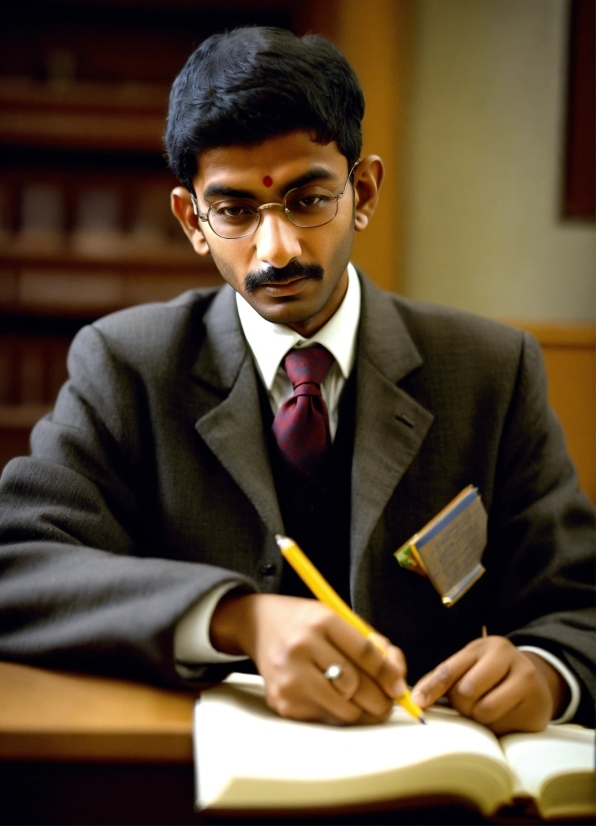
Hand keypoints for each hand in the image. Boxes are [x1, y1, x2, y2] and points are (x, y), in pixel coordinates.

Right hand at [210, 592, 406, 724]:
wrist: (258, 624)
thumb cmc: (306, 622)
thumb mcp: (337, 618)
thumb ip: (369, 644)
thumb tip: (396, 682)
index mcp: (320, 621)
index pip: (364, 652)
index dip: (387, 673)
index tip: (399, 687)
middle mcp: (301, 648)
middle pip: (355, 685)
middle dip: (380, 699)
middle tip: (388, 702)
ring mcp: (288, 677)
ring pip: (343, 709)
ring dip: (361, 711)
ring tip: (366, 703)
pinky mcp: (281, 701)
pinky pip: (324, 718)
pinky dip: (338, 714)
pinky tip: (336, 700)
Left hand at [411, 636, 567, 733]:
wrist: (538, 683)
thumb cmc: (492, 677)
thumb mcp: (469, 668)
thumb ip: (442, 680)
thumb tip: (415, 699)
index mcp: (483, 647)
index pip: (450, 669)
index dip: (431, 689)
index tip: (417, 704)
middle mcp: (505, 656)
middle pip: (466, 690)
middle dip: (463, 704)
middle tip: (470, 704)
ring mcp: (525, 678)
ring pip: (484, 709)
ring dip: (480, 717)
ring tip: (487, 709)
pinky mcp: (536, 703)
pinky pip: (504, 724)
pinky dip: (498, 726)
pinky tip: (505, 715)